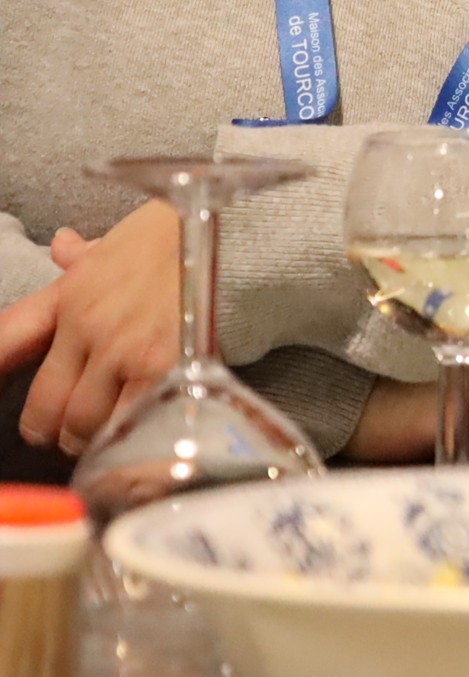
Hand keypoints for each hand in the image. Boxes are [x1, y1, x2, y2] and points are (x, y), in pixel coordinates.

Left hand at [0, 204, 181, 455]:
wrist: (237, 236)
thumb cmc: (180, 236)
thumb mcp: (119, 242)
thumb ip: (81, 255)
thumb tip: (62, 246)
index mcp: (70, 297)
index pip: (7, 344)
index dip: (2, 377)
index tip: (27, 409)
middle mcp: (89, 328)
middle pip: (49, 406)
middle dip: (56, 430)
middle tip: (71, 436)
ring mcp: (126, 354)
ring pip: (87, 424)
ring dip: (95, 439)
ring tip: (111, 440)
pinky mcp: (165, 373)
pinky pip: (132, 424)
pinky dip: (133, 437)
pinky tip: (143, 435)